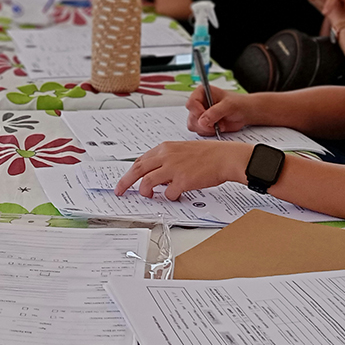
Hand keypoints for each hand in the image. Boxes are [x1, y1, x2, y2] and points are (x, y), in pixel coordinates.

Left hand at [115, 141, 245, 199]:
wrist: (224, 157)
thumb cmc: (207, 155)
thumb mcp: (182, 150)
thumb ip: (166, 160)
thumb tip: (155, 176)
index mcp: (166, 148)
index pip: (141, 160)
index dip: (130, 172)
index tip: (124, 180)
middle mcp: (166, 156)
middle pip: (138, 169)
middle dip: (125, 182)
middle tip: (120, 191)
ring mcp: (174, 168)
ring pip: (147, 182)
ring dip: (146, 192)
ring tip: (149, 196)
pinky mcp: (182, 180)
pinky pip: (167, 193)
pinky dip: (168, 197)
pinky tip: (175, 195)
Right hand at [185, 85, 254, 135]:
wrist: (244, 113)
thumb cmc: (238, 104)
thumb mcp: (229, 105)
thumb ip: (215, 112)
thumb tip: (202, 121)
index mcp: (202, 92)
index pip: (191, 103)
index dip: (197, 112)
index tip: (207, 118)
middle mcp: (198, 103)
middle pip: (191, 116)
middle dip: (204, 123)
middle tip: (216, 123)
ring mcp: (199, 114)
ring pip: (193, 125)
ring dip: (206, 128)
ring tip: (219, 125)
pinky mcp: (202, 123)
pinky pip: (198, 131)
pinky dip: (207, 132)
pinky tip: (216, 128)